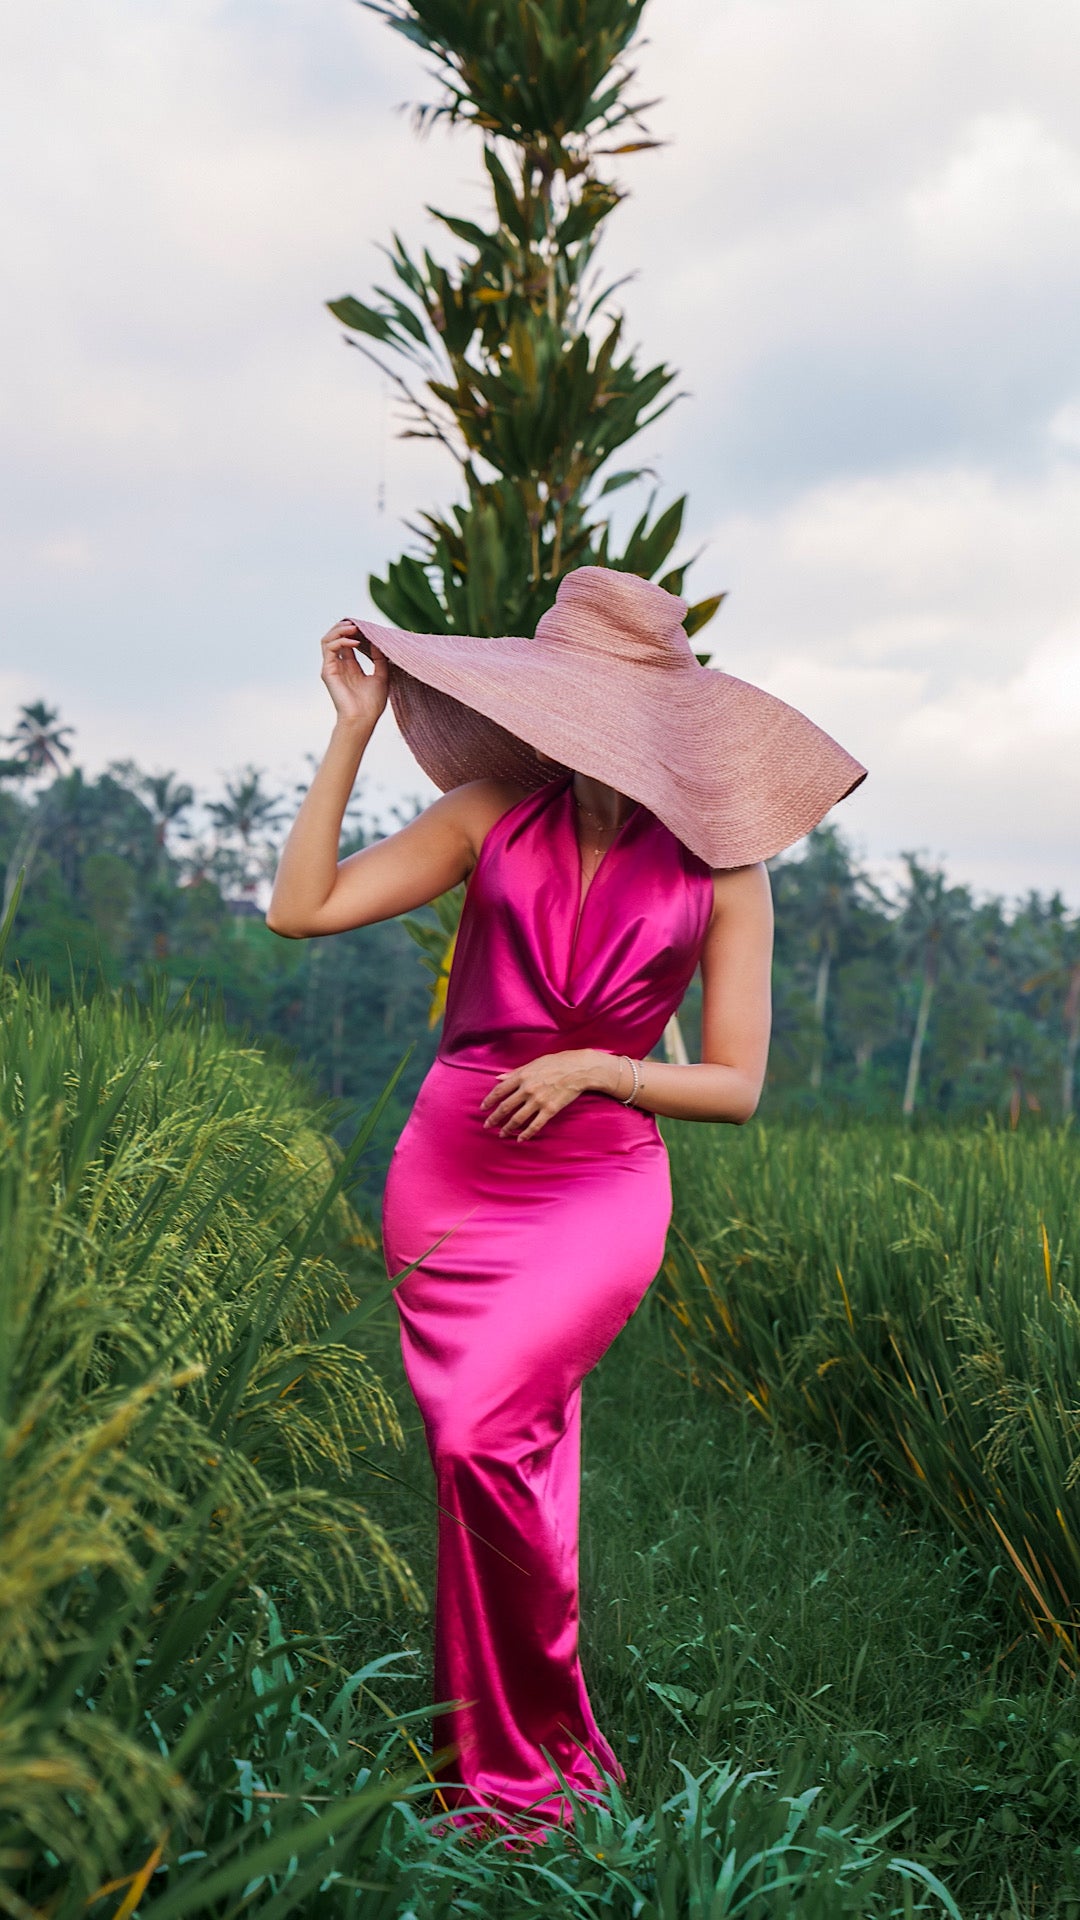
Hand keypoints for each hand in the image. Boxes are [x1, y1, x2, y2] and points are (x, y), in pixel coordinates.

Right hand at [320, 618, 388, 730]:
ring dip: (340, 630)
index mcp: (350, 667)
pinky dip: (341, 640)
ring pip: (327, 639)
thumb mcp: (382, 676)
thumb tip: (378, 640)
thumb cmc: (372, 704)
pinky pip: (329, 648)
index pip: (348, 642)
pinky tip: (355, 641)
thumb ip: (379, 658)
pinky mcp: (327, 671)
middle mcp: (339, 666)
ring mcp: (332, 667)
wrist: (363, 719)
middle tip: (358, 624)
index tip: (368, 627)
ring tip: (354, 627)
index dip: (356, 632)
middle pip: (335, 638)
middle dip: (345, 627)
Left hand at [480, 1050, 595, 1140]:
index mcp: (522, 1077)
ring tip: (501, 1134)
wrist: (578, 1069)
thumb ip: (515, 1072)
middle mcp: (527, 1089)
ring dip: (507, 1128)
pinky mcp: (550, 1110)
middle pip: (505, 1107)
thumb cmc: (556, 1063)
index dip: (489, 1101)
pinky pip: (535, 1125)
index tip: (482, 1109)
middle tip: (486, 1126)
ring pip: (518, 1119)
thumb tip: (498, 1077)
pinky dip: (526, 1134)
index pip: (499, 1091)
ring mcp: (538, 1101)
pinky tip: (520, 1139)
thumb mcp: (533, 1063)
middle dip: (494, 1118)